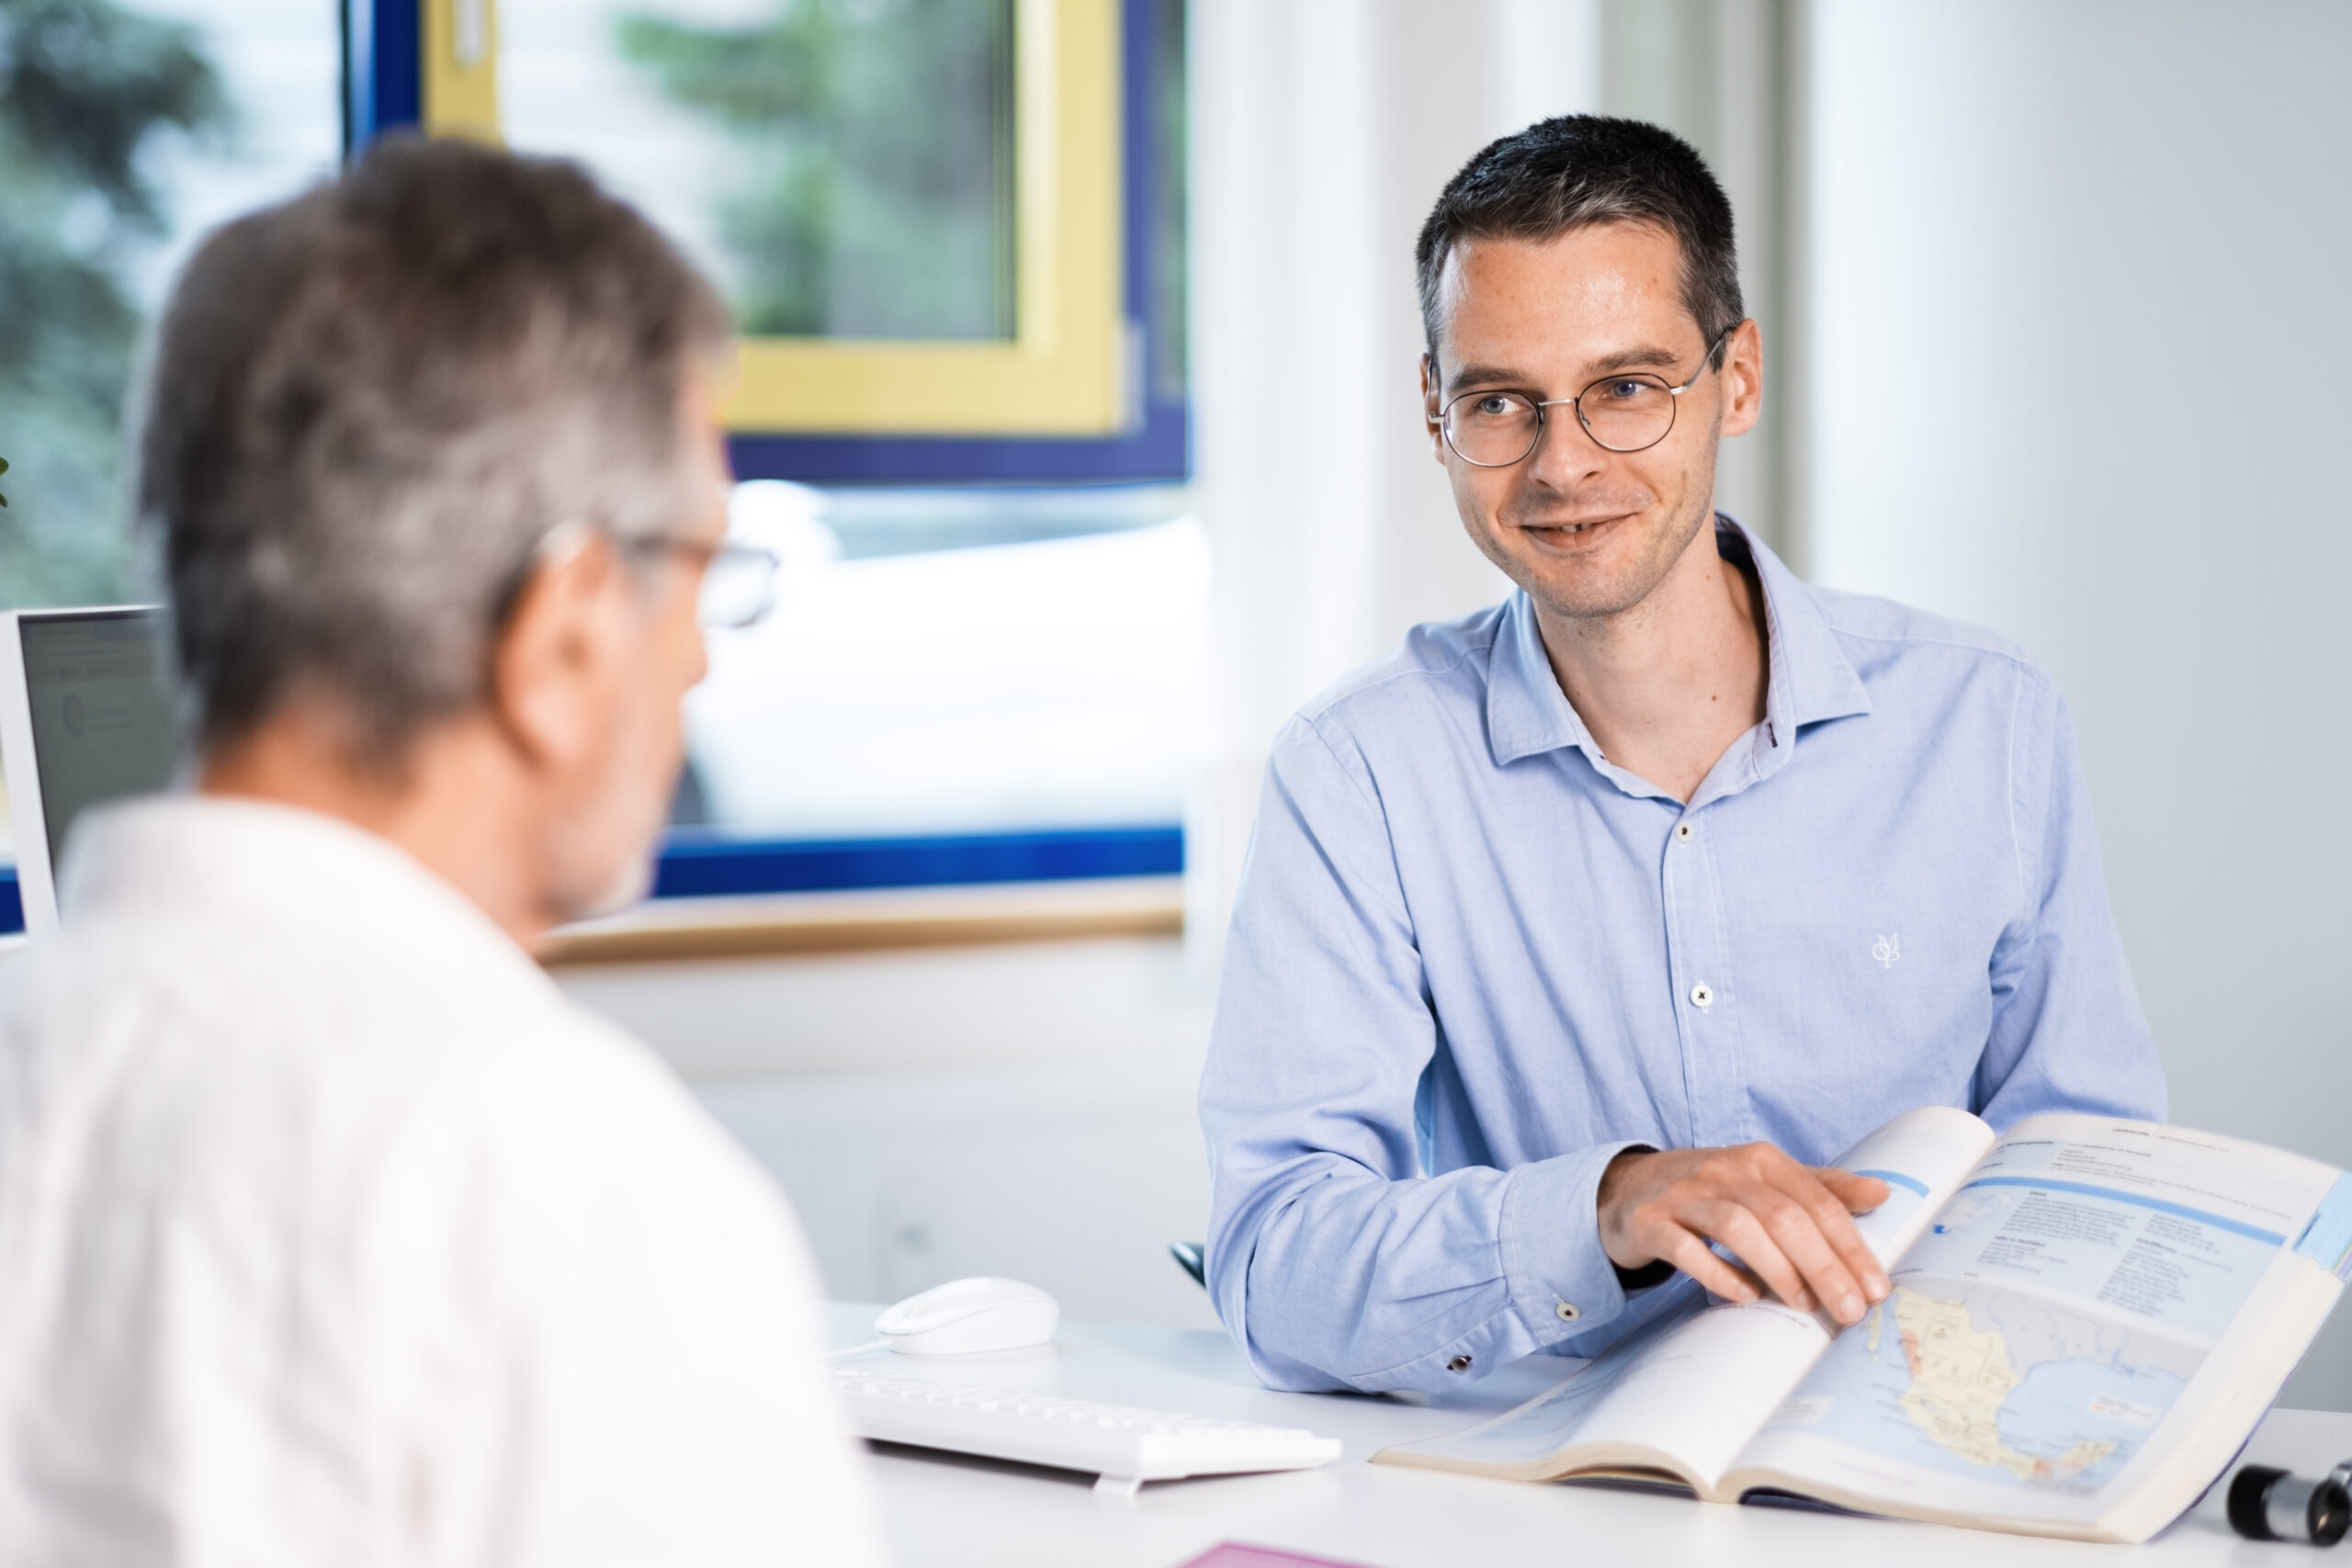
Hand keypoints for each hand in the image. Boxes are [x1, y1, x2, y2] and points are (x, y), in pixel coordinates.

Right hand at [1596, 1143, 1891, 1324]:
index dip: (1850, 1245)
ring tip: (1803, 1304)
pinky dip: (1720, 1275)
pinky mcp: (1650, 1223)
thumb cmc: (1710, 1191)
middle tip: (1849, 1310)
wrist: (1627, 1189)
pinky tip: (1745, 1296)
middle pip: (1783, 1216)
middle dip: (1824, 1266)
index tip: (1875, 1288)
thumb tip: (1882, 1192)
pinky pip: (1687, 1249)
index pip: (1816, 1200)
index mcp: (1760, 1160)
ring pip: (1739, 1228)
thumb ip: (1820, 1188)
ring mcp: (1683, 1195)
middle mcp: (1723, 1171)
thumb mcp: (1765, 1180)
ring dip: (1778, 1270)